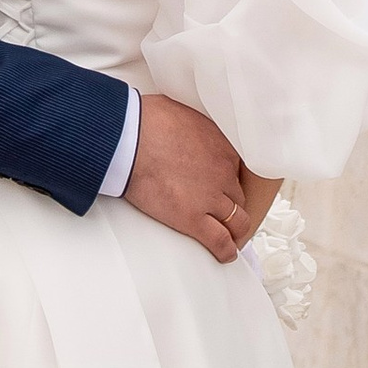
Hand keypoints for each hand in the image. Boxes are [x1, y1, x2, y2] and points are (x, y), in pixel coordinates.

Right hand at [123, 93, 252, 263]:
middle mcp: (223, 173)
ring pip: (236, 220)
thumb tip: (183, 125)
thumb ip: (192, 126)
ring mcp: (210, 198)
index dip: (228, 182)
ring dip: (234, 229)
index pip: (235, 171)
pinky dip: (225, 250)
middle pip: (238, 196)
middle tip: (226, 213)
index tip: (223, 188)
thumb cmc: (145, 120)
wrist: (129, 138)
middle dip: (232, 205)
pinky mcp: (193, 219)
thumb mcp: (181, 113)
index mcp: (222, 147)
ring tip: (231, 237)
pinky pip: (219, 241)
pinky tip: (226, 255)